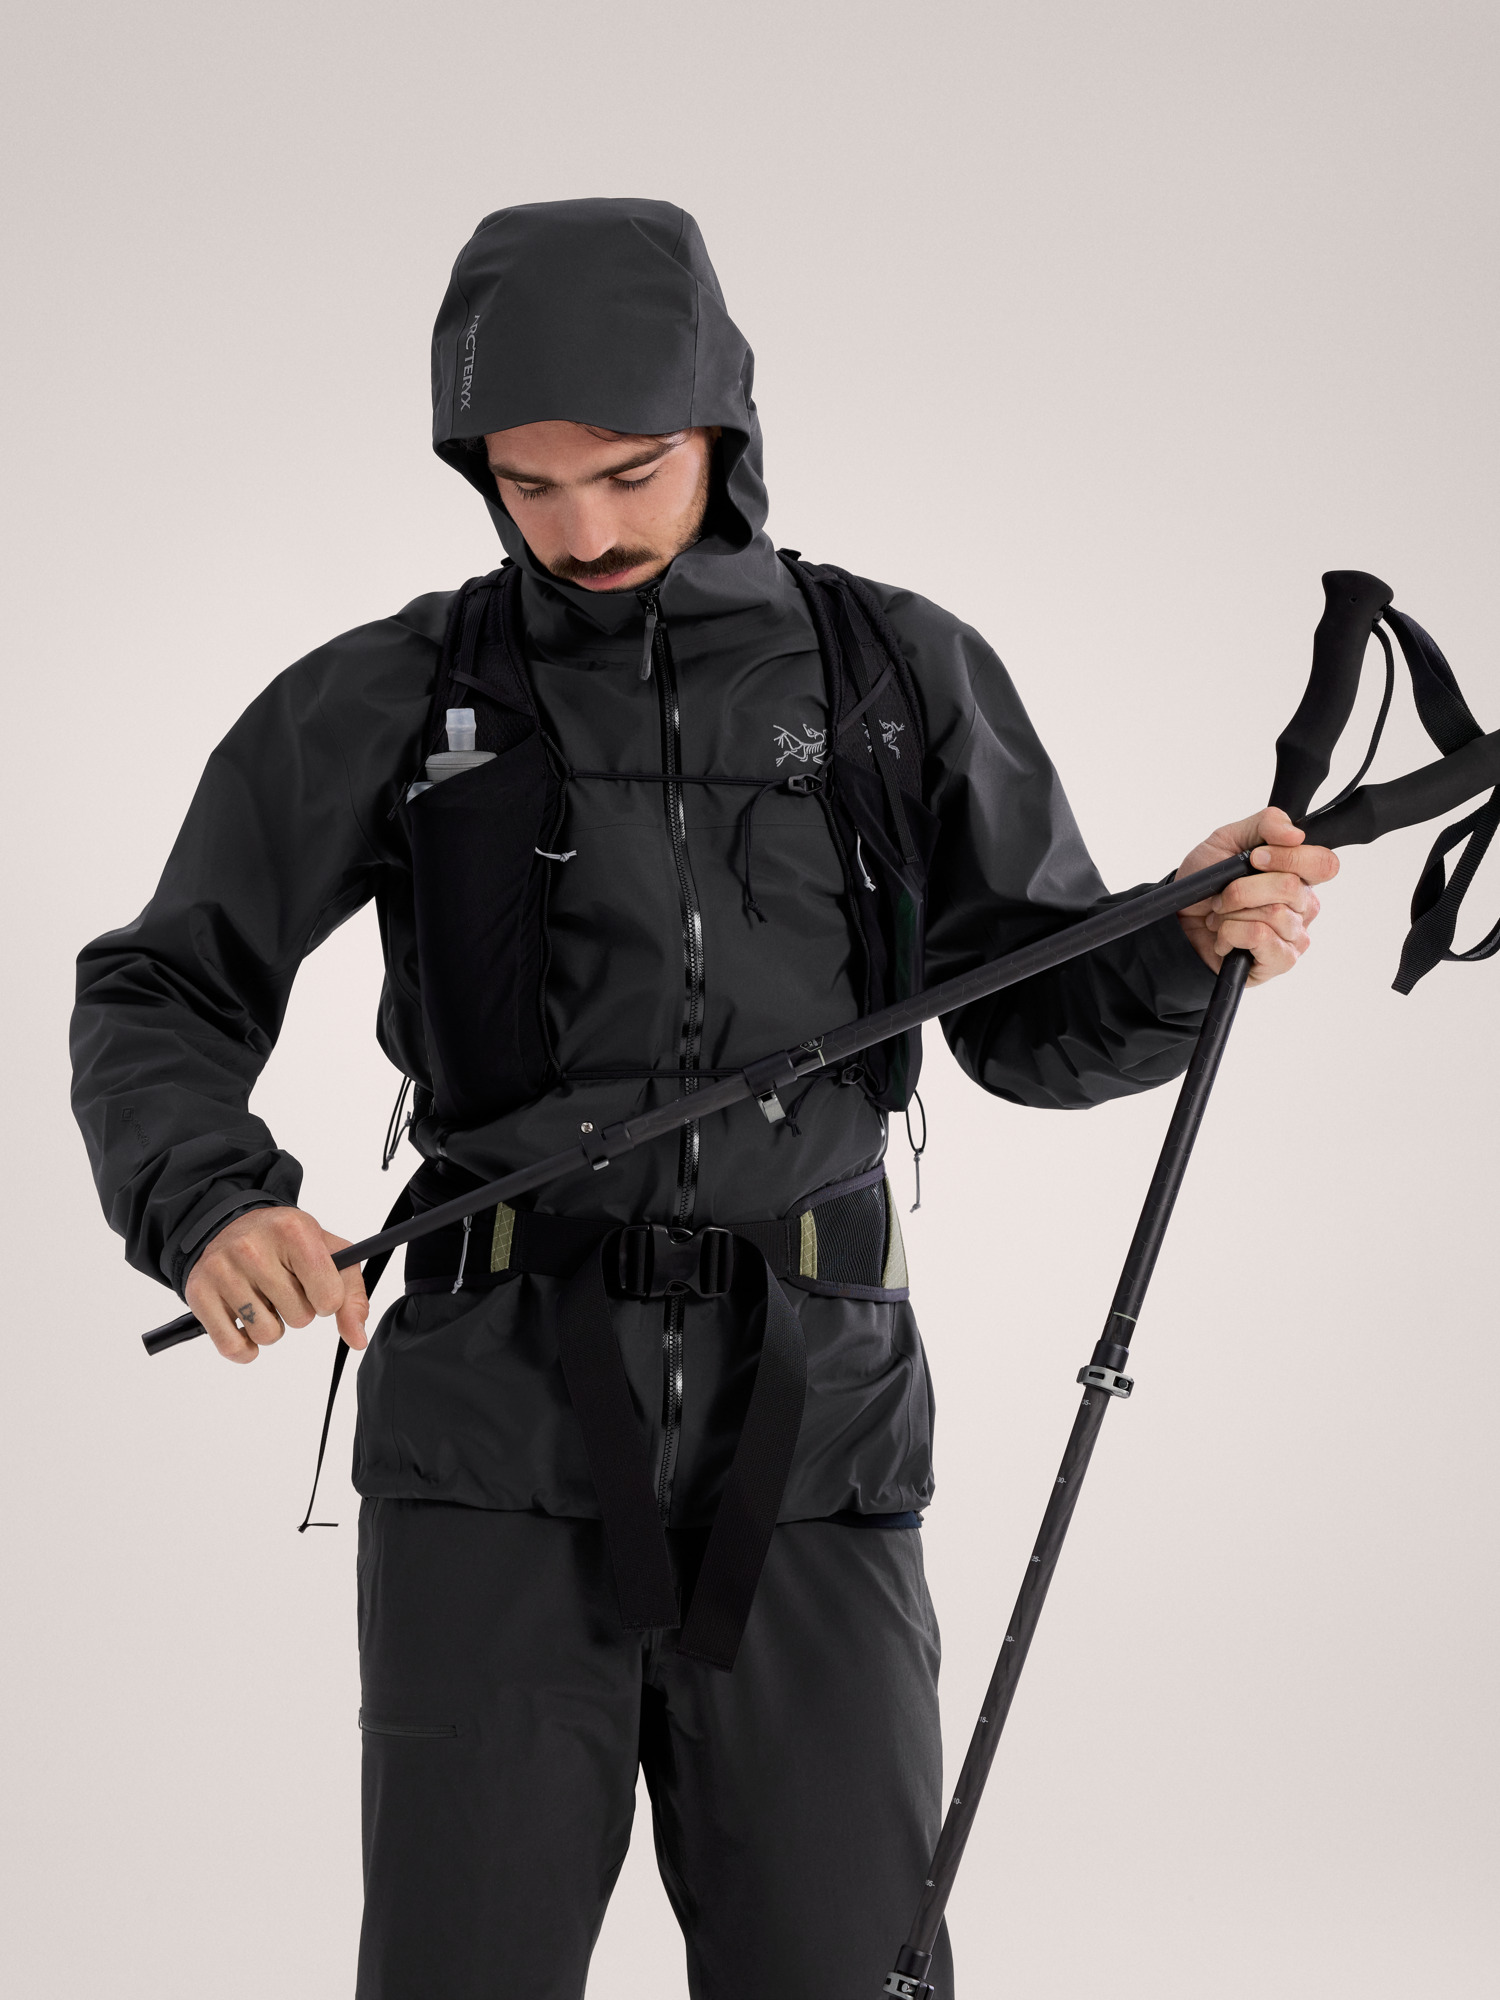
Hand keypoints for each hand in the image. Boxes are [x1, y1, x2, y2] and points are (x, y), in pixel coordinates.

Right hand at [185, 1207, 369, 1364]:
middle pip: (300, 1319)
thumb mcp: (327, 1253)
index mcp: (293, 1231)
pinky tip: (245, 1323)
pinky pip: (232, 1347)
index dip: (327, 1300)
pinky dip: (244, 1348)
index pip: (330, 1298)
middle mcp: (253, 1247)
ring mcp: (222, 1270)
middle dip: (298, 1310)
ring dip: (272, 1326)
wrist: (229, 1224)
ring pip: (267, 1335)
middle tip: (284, 1287)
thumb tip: (357, 1339)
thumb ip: (351, 1296)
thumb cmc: (285, 1242)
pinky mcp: (199, 1293)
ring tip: (263, 1300)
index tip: (315, 1286)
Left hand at [1176, 806, 1337, 984]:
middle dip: (1242, 888)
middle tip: (1223, 895)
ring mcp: (1296, 935)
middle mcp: (1304, 905)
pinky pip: (1261, 938)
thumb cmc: (1206, 884)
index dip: (1289, 857)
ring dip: (1232, 913)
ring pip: (1273, 914)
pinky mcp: (1281, 960)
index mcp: (1299, 874)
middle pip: (1290, 887)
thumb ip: (1265, 824)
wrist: (1178, 922)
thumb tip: (1295, 833)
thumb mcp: (1226, 840)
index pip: (1324, 864)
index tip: (1253, 858)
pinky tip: (1225, 939)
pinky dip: (1231, 934)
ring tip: (1221, 917)